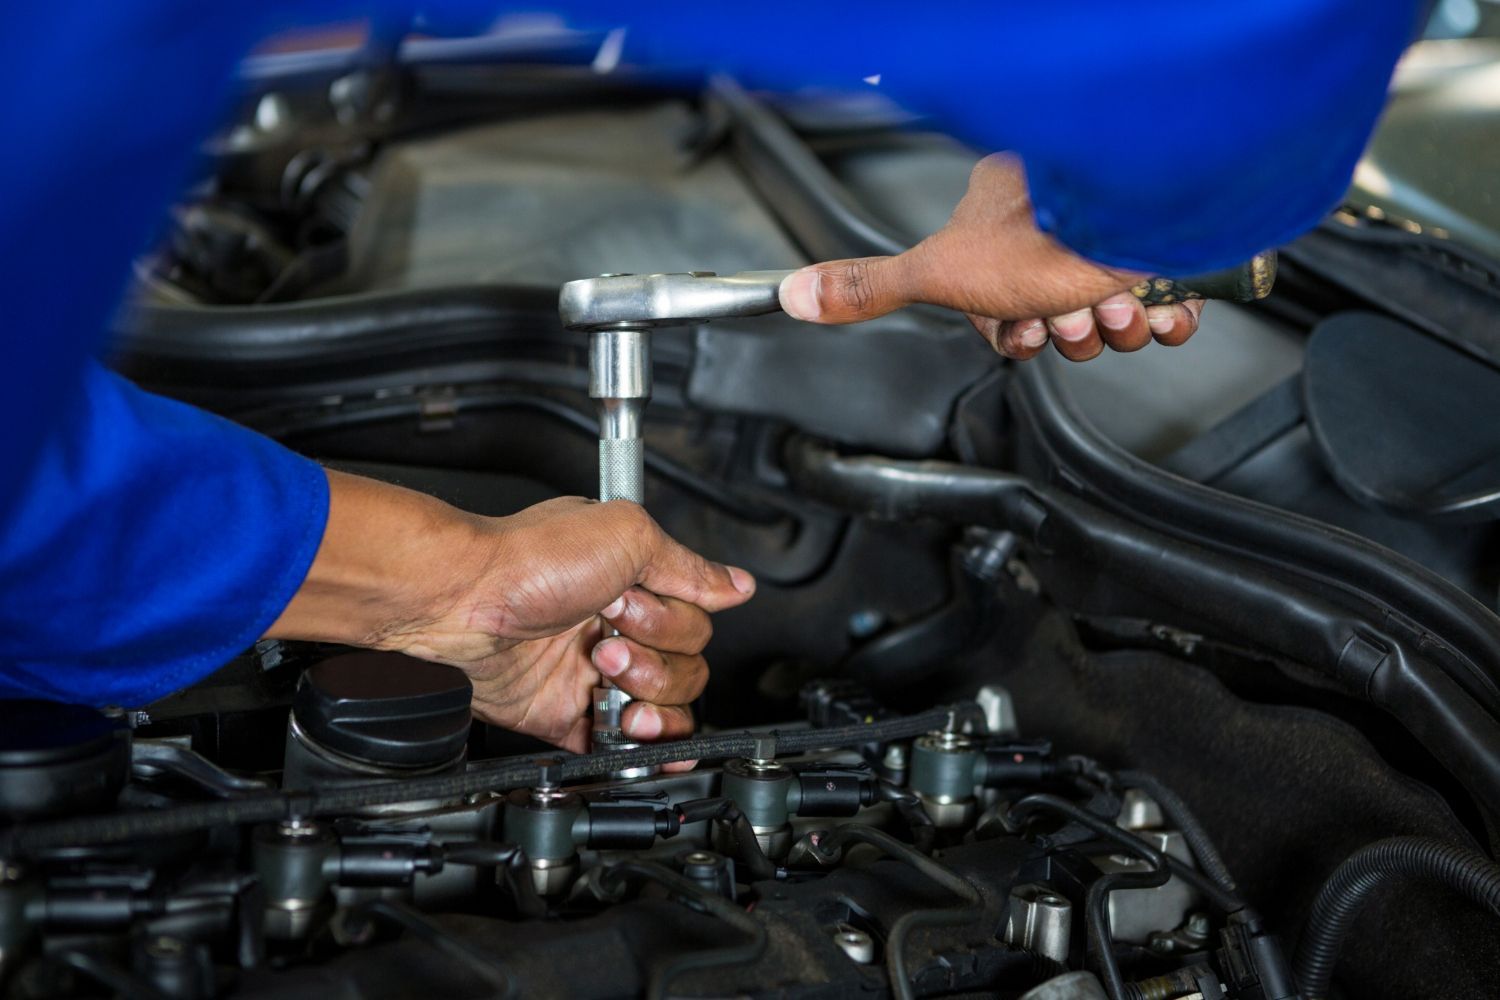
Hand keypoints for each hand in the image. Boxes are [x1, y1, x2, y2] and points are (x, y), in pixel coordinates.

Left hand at [267, 472, 754, 758]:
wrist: (459, 604)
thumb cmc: (528, 560)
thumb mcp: (626, 536)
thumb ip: (688, 567)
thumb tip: (737, 584)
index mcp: (633, 583)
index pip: (696, 622)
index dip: (676, 622)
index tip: (636, 604)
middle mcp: (617, 627)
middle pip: (687, 668)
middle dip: (656, 660)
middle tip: (610, 640)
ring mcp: (593, 673)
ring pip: (662, 709)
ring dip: (646, 699)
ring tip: (604, 675)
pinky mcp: (567, 715)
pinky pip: (619, 745)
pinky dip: (642, 750)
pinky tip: (644, 740)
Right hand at [776, 153, 1203, 360]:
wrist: (1146, 221)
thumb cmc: (1051, 237)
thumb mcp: (942, 273)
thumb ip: (871, 288)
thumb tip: (797, 294)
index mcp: (1006, 214)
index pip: (997, 298)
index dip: (1011, 329)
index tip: (1019, 326)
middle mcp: (1066, 220)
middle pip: (1055, 311)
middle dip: (1065, 331)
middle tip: (1066, 315)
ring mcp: (1123, 234)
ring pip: (1112, 313)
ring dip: (1113, 326)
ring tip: (1112, 301)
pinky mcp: (1180, 248)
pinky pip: (1171, 303)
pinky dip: (1163, 315)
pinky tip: (1155, 300)